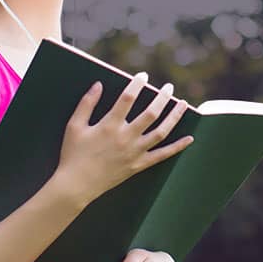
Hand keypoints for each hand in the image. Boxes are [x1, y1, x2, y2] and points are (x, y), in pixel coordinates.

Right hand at [54, 73, 192, 203]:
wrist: (76, 185)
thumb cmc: (73, 154)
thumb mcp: (74, 126)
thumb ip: (86, 104)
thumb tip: (98, 84)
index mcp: (109, 125)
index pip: (127, 98)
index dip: (137, 84)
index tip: (143, 76)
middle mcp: (126, 137)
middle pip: (150, 113)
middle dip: (162, 97)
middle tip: (168, 87)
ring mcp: (135, 152)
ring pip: (161, 132)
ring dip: (174, 116)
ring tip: (182, 104)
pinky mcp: (138, 165)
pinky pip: (162, 155)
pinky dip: (177, 147)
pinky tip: (189, 139)